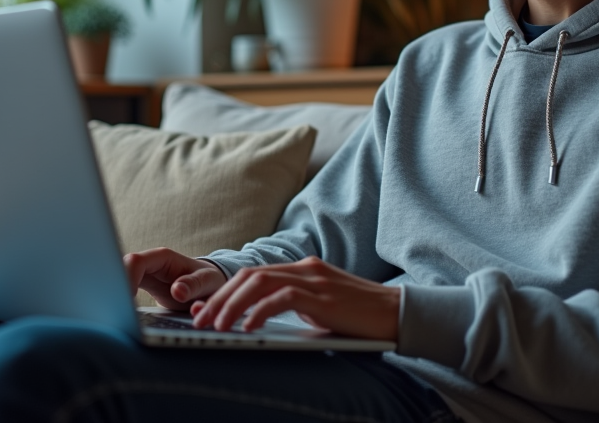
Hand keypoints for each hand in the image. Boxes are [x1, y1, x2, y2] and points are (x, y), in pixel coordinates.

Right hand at [123, 248, 225, 310]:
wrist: (211, 285)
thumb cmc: (210, 280)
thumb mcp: (209, 282)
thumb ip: (194, 285)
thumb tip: (177, 291)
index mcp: (163, 259)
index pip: (136, 262)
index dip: (127, 278)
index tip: (126, 301)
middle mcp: (150, 265)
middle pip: (121, 269)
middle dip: (114, 286)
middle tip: (114, 310)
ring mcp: (144, 276)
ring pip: (119, 279)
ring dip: (114, 294)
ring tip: (111, 314)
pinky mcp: (142, 288)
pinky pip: (124, 290)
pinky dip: (119, 301)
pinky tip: (118, 315)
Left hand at [191, 256, 399, 341]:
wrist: (397, 314)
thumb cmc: (359, 319)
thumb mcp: (318, 311)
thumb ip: (290, 310)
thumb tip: (252, 323)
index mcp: (302, 270)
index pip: (253, 274)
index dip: (225, 292)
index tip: (205, 313)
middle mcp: (305, 269)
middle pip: (249, 275)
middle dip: (220, 299)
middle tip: (201, 322)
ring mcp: (314, 279)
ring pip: (260, 283)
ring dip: (233, 305)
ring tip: (217, 326)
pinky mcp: (323, 295)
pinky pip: (282, 298)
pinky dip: (260, 311)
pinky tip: (249, 328)